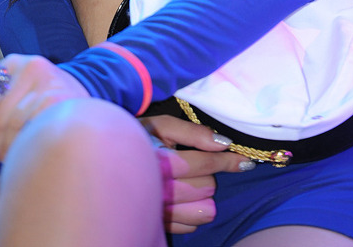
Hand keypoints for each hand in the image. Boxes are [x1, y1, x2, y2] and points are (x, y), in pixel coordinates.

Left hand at [0, 54, 89, 166]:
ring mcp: (45, 81)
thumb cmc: (42, 96)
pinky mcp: (59, 97)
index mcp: (10, 63)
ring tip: (7, 161)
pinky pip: (31, 129)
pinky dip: (23, 145)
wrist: (83, 90)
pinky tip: (24, 152)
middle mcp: (28, 66)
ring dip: (6, 150)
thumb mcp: (15, 93)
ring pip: (13, 125)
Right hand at [142, 113, 252, 234]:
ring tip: (194, 184)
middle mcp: (159, 190)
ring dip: (204, 197)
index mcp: (161, 162)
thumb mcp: (161, 125)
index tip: (244, 160)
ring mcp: (158, 211)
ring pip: (201, 211)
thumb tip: (223, 142)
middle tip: (198, 165)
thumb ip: (192, 133)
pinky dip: (193, 214)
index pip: (205, 164)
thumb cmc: (137, 138)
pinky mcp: (156, 224)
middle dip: (208, 175)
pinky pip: (188, 226)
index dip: (228, 161)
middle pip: (205, 188)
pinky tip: (184, 200)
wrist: (107, 161)